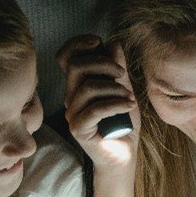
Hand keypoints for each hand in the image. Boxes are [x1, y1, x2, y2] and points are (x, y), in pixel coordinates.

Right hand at [58, 34, 138, 172]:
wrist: (125, 155)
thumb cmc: (123, 122)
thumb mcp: (124, 90)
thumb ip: (118, 69)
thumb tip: (113, 43)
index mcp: (78, 85)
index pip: (65, 57)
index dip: (77, 43)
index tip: (98, 41)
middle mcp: (70, 97)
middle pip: (75, 66)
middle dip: (103, 63)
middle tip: (122, 74)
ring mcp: (73, 114)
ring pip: (87, 88)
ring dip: (114, 89)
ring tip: (130, 98)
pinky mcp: (79, 130)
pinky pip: (95, 110)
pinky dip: (116, 103)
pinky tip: (130, 106)